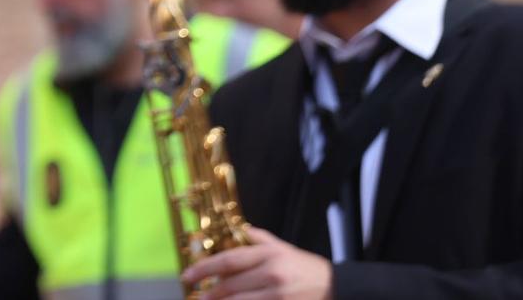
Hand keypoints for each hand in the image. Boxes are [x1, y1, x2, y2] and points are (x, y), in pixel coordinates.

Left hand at [181, 229, 332, 297]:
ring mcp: (278, 294)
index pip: (228, 260)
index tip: (188, 274)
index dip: (205, 268)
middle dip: (210, 292)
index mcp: (268, 254)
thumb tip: (236, 229)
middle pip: (231, 284)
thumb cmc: (303, 266)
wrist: (335, 286)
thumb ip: (257, 238)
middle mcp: (271, 273)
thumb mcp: (281, 246)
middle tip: (197, 295)